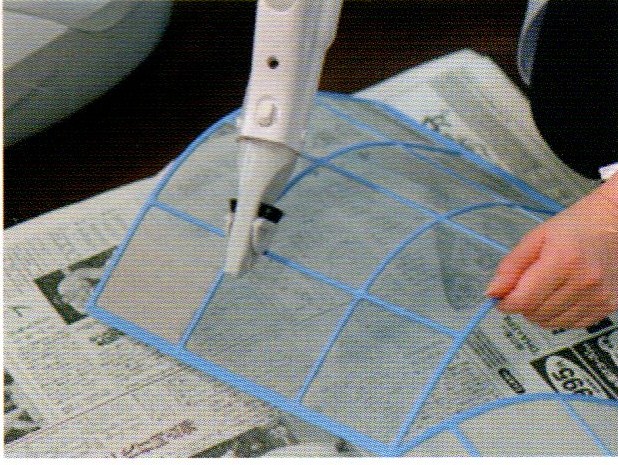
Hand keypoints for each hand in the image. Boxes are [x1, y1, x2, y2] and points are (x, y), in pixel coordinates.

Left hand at [486, 176, 617, 327]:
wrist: (616, 224)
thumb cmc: (573, 227)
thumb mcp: (536, 238)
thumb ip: (511, 266)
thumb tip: (492, 293)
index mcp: (563, 261)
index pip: (524, 300)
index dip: (506, 303)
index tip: (500, 297)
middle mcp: (584, 283)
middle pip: (536, 313)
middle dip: (522, 305)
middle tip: (524, 288)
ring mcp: (599, 297)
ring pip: (552, 323)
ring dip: (539, 313)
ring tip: (543, 291)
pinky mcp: (609, 307)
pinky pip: (572, 325)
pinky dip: (558, 316)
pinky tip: (559, 298)